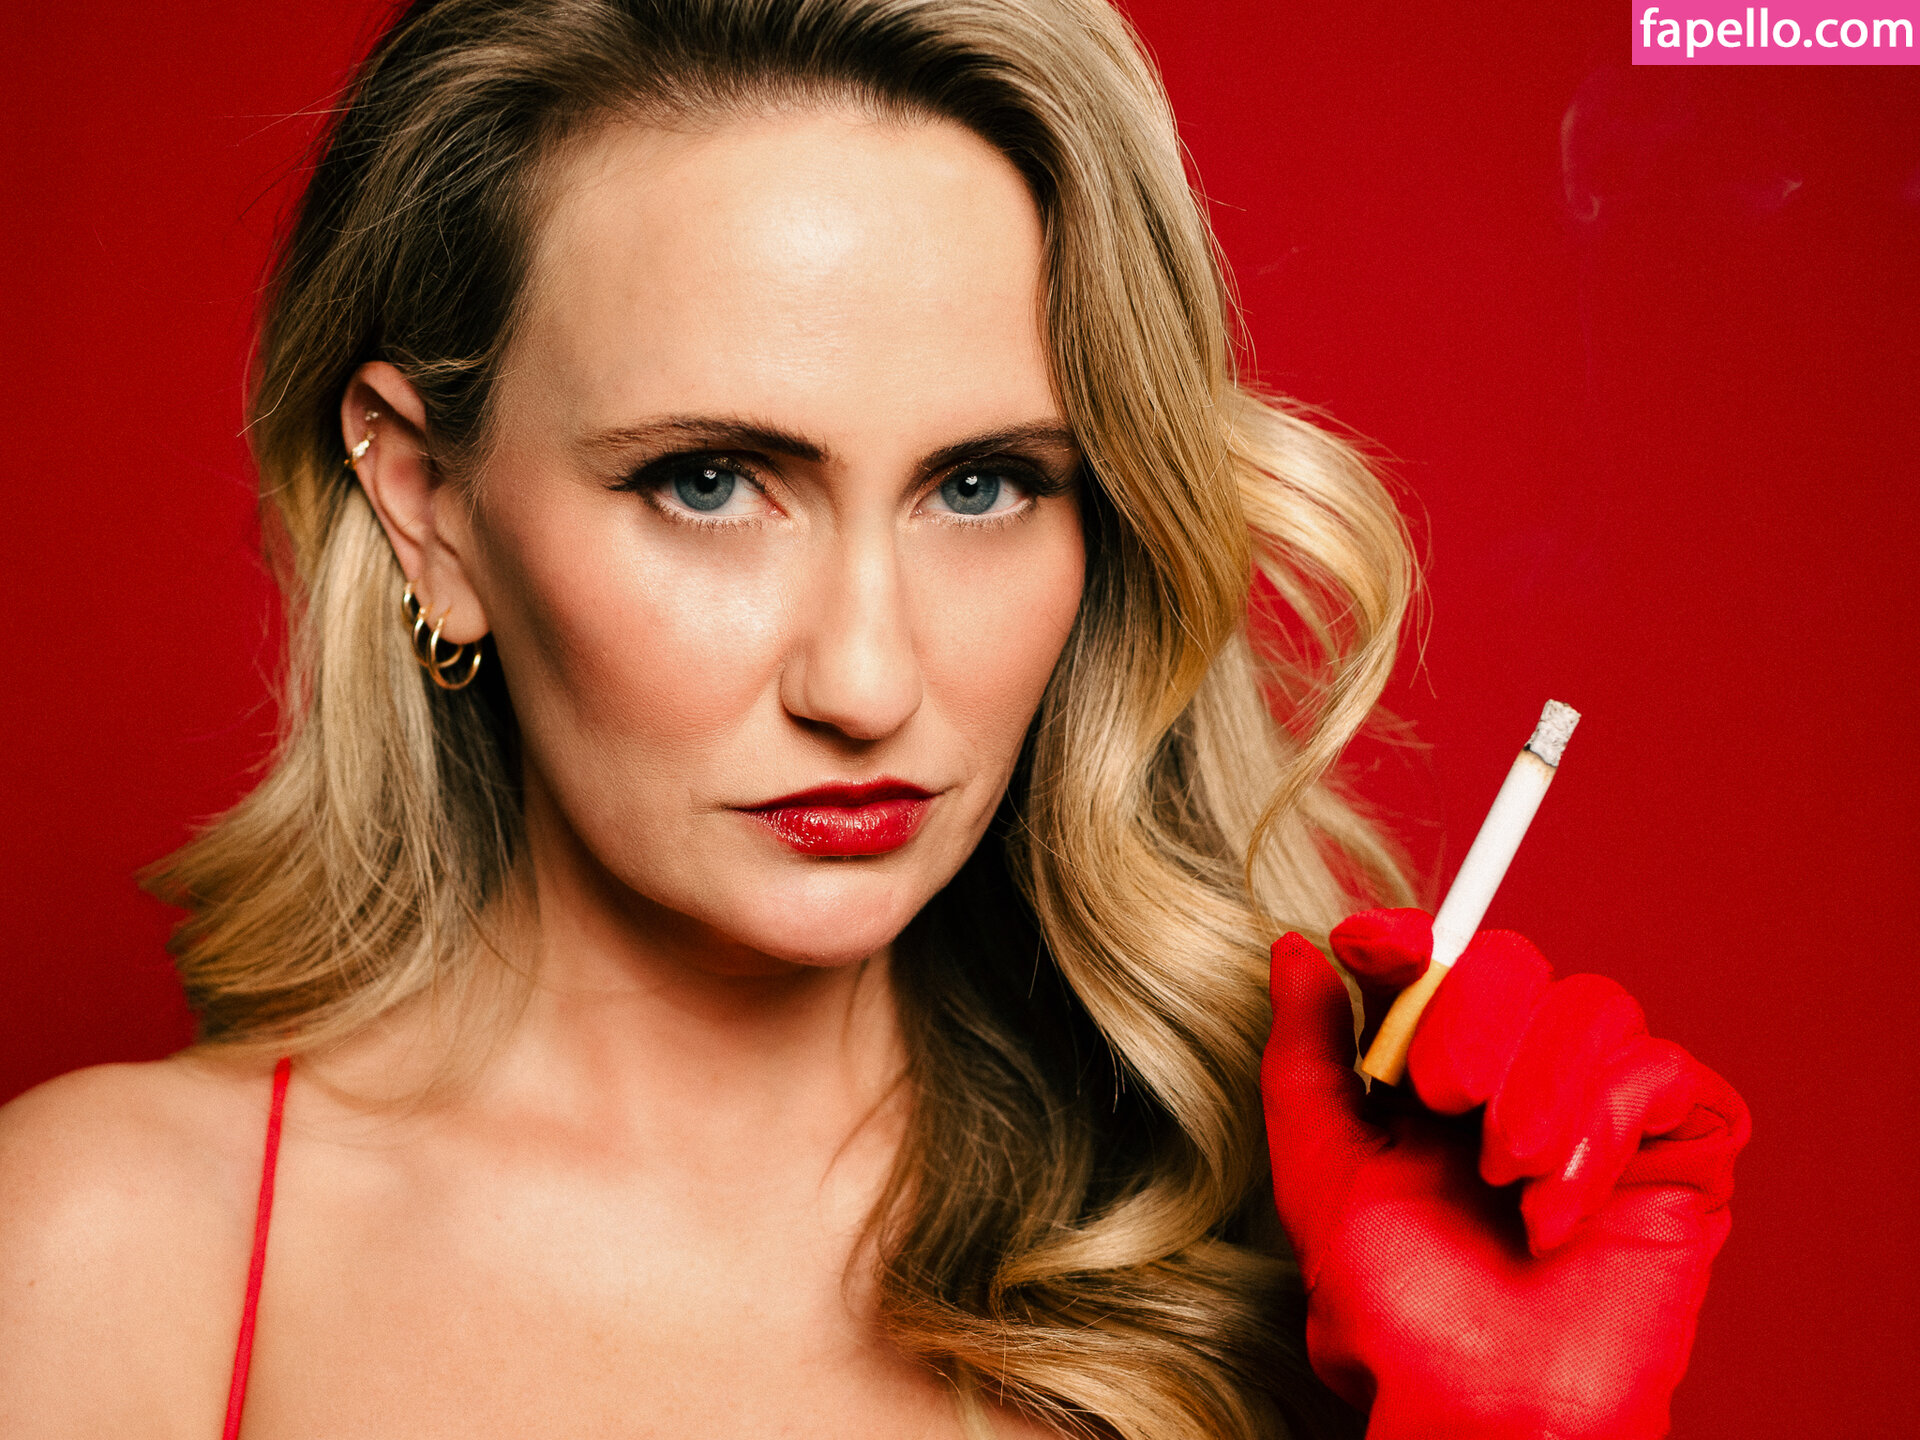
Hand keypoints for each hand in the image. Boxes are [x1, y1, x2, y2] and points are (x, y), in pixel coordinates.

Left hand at [1260, 909, 1748, 1439]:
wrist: (1483, 1405)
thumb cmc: (1399, 1312)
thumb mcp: (1320, 1173)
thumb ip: (1304, 1058)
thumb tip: (1293, 952)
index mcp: (1435, 1070)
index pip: (1433, 958)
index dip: (1405, 935)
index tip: (1365, 944)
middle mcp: (1521, 1073)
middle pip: (1516, 958)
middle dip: (1473, 1017)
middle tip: (1444, 1102)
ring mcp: (1605, 1106)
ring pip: (1594, 1003)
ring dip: (1538, 1087)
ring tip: (1502, 1178)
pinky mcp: (1681, 1148)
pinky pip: (1664, 1074)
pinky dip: (1603, 1131)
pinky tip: (1557, 1210)